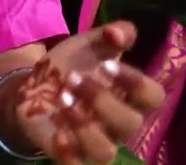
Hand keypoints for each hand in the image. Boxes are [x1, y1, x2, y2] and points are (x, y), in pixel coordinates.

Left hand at [13, 22, 163, 164]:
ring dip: (84, 126)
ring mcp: (93, 140)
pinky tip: (56, 132)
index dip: (136, 83)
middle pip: (129, 123)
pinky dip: (68, 153)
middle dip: (101, 99)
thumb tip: (121, 32)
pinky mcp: (69, 153)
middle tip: (72, 79)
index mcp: (127, 96)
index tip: (106, 65)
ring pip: (106, 151)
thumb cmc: (70, 67)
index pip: (153, 97)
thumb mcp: (87, 46)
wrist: (32, 86)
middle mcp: (116, 123)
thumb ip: (107, 37)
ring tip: (62, 101)